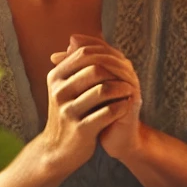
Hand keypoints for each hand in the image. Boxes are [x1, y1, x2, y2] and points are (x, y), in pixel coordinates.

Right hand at [51, 34, 142, 161]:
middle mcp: (59, 92)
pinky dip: (121, 107)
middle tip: (129, 77)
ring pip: (103, 90)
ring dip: (122, 89)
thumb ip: (73, 64)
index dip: (107, 55)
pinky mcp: (80, 129)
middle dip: (117, 71)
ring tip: (131, 91)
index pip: (84, 53)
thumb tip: (75, 37)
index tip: (121, 63)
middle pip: (95, 68)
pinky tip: (126, 107)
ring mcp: (68, 111)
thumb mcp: (65, 87)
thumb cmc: (68, 113)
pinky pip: (107, 112)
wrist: (59, 149)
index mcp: (56, 77)